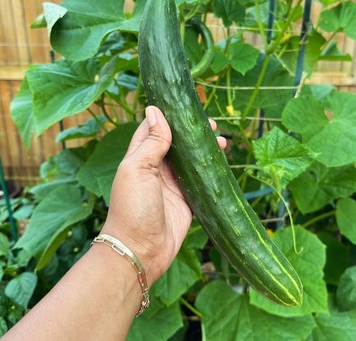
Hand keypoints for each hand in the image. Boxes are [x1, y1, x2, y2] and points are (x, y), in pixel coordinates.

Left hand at [101, 106, 225, 283]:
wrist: (141, 250)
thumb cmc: (132, 208)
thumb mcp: (137, 169)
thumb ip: (151, 142)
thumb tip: (155, 110)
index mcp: (139, 157)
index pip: (154, 128)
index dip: (169, 115)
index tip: (187, 104)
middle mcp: (156, 169)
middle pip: (177, 143)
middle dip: (193, 131)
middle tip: (211, 124)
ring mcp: (173, 185)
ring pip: (193, 161)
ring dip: (205, 149)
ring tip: (221, 141)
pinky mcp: (188, 201)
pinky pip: (203, 182)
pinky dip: (213, 171)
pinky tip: (223, 162)